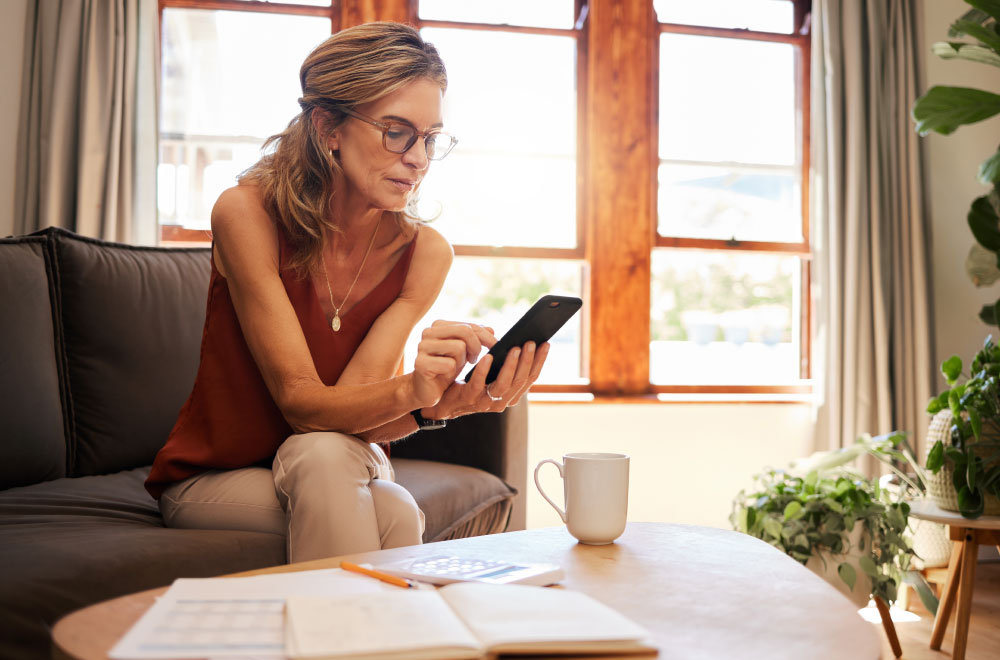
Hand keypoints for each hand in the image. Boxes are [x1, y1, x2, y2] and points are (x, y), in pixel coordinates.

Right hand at [411, 320, 495, 407]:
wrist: (425, 389)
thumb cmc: (445, 368)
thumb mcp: (463, 352)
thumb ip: (475, 338)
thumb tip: (491, 329)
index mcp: (438, 325)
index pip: (469, 326)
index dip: (486, 337)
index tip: (496, 346)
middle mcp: (428, 332)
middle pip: (465, 332)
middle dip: (476, 347)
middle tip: (474, 359)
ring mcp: (422, 347)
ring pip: (459, 347)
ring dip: (461, 361)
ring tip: (454, 366)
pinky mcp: (420, 363)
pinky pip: (449, 364)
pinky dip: (451, 371)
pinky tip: (444, 374)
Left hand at [425, 340, 549, 418]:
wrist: (443, 397)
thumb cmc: (469, 380)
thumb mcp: (491, 371)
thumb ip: (504, 360)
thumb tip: (517, 338)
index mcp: (510, 394)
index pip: (530, 378)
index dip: (539, 361)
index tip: (546, 343)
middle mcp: (502, 401)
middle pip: (520, 381)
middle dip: (528, 360)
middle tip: (531, 342)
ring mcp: (486, 402)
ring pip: (504, 384)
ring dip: (511, 365)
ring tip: (515, 348)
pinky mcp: (469, 398)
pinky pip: (479, 384)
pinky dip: (484, 370)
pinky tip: (488, 356)